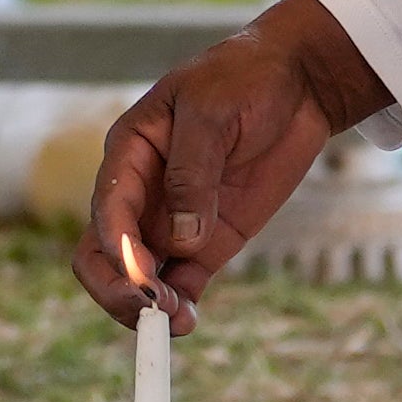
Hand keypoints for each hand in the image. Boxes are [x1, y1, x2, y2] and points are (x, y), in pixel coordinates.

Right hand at [76, 0, 388, 327]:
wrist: (296, 81)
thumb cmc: (245, 78)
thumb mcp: (212, 112)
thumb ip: (192, 174)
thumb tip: (181, 239)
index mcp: (129, 153)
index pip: (106, 210)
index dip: (118, 249)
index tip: (143, 278)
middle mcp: (143, 192)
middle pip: (104, 254)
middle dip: (118, 289)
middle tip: (151, 311)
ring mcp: (174, 220)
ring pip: (139, 278)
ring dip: (150, 305)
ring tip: (180, 322)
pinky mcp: (208, 240)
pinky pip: (182, 283)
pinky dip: (181, 306)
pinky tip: (190, 320)